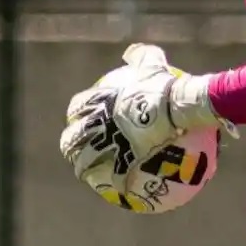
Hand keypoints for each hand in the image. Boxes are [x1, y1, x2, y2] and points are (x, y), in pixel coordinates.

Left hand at [60, 44, 219, 180]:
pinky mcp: (120, 162)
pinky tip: (119, 193)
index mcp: (100, 103)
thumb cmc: (164, 87)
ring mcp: (107, 145)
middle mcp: (97, 125)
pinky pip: (114, 178)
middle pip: (73, 137)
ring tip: (86, 174)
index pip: (78, 108)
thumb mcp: (153, 66)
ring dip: (83, 168)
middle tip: (74, 149)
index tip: (77, 118)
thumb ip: (141, 57)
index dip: (75, 114)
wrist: (176, 108)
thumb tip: (132, 53)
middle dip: (70, 145)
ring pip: (86, 161)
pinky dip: (115, 185)